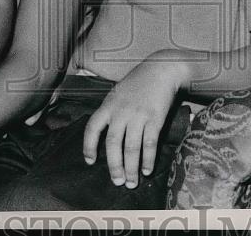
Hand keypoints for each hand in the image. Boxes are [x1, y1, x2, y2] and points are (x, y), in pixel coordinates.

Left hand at [82, 61, 184, 188]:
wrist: (162, 69)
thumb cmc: (139, 82)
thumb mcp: (118, 92)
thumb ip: (111, 110)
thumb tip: (105, 132)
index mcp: (108, 105)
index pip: (92, 128)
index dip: (88, 146)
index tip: (90, 161)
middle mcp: (121, 111)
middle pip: (113, 143)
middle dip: (114, 166)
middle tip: (117, 182)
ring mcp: (138, 115)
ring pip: (131, 148)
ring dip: (131, 168)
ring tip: (131, 182)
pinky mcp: (154, 118)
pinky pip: (149, 143)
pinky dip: (148, 159)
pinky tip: (147, 170)